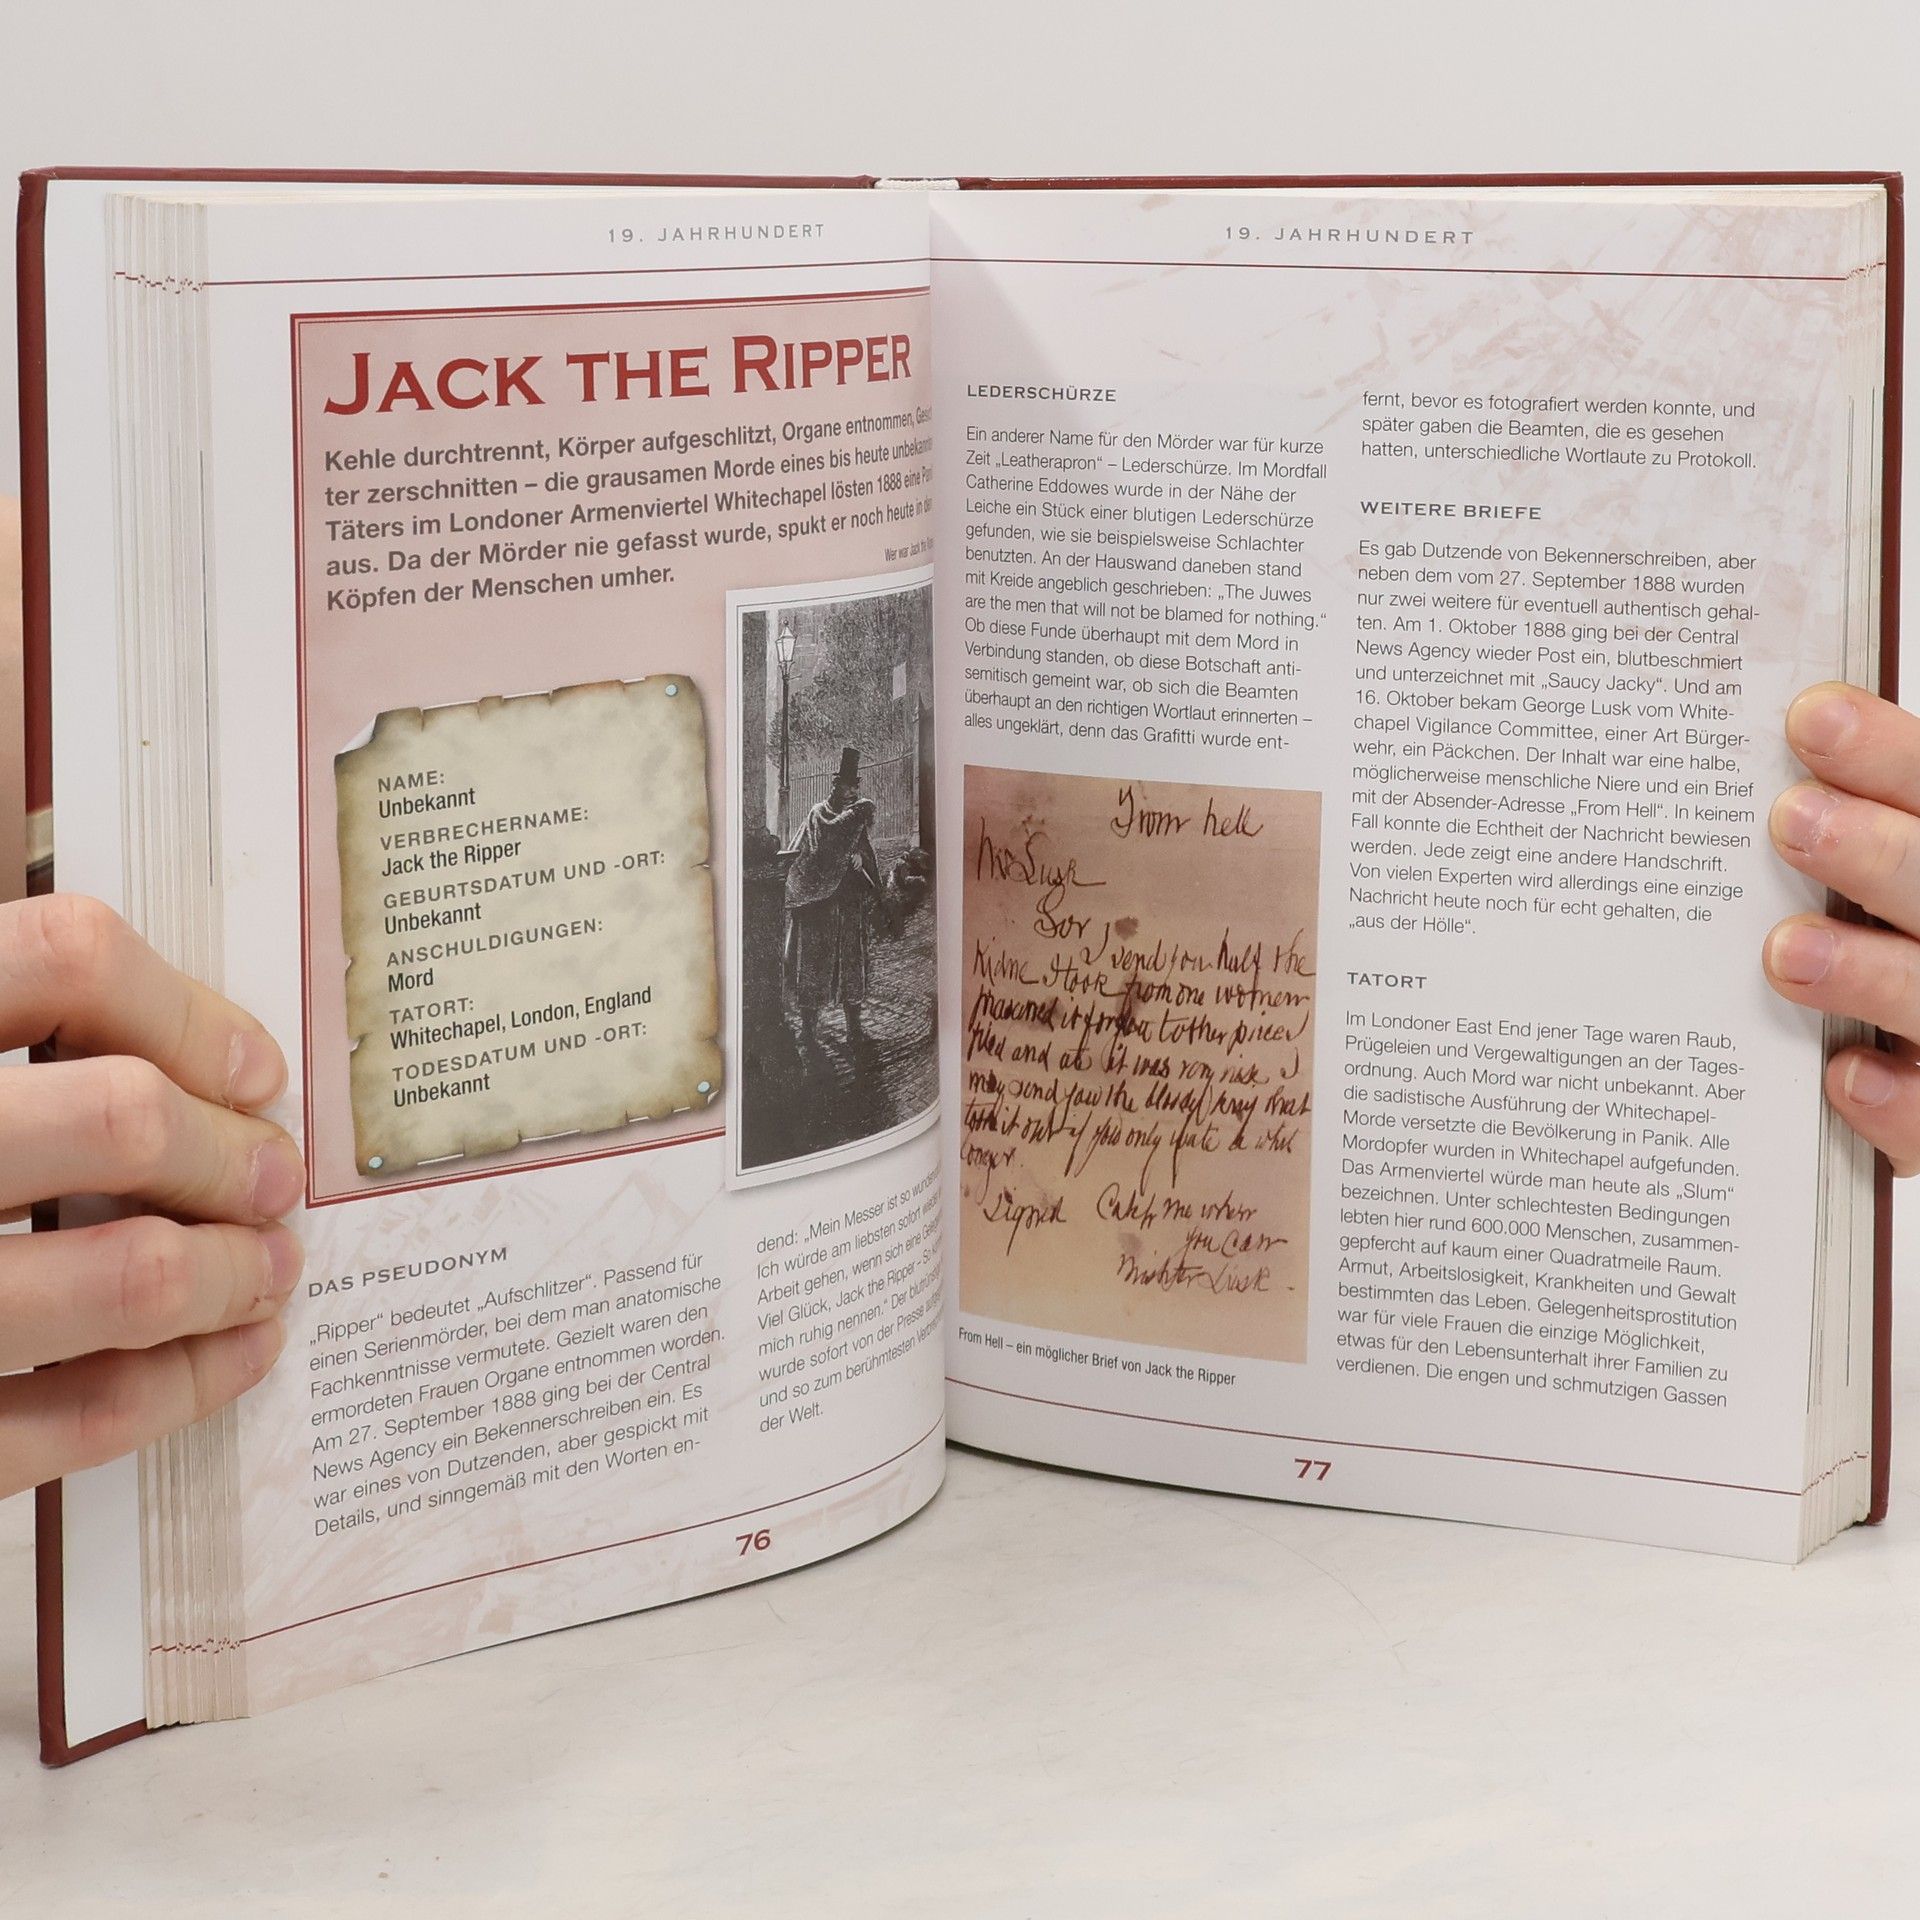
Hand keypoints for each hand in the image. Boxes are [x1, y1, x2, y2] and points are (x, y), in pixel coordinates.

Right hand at [0, 895, 302, 1497]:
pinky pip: (75, 1420)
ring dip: (233, 1272)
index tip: (250, 1068)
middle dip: (230, 1152)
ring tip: (265, 1268)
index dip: (189, 1011)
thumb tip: (178, 1042)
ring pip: (126, 1276)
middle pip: (119, 1118)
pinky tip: (226, 1360)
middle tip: (272, 1177)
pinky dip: (180, 1387)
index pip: (65, 960)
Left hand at [1765, 682, 1919, 1172]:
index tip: (1810, 717)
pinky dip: (1899, 1102)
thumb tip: (1761, 750)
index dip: (1894, 756)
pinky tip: (1842, 1077)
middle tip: (1791, 820)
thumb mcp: (1869, 883)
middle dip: (1881, 854)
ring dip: (1872, 975)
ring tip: (1787, 953)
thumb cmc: (1882, 949)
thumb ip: (1848, 837)